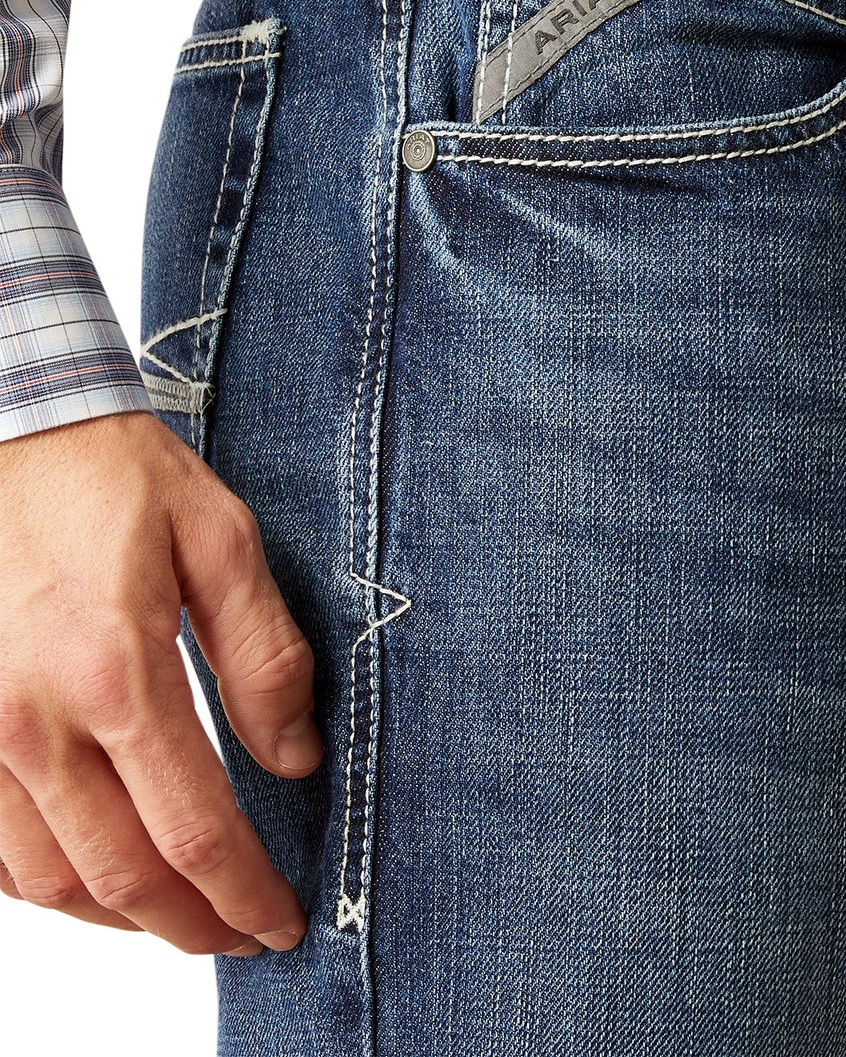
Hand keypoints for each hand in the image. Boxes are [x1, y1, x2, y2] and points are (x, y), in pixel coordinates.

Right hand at [0, 409, 320, 953]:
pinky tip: (94, 878)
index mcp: (114, 673)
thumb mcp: (221, 541)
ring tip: (180, 919)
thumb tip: (297, 756)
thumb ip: (264, 656)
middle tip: (243, 934)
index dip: (244, 891)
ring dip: (118, 918)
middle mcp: (30, 721)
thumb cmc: (115, 477)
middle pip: (117, 875)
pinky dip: (45, 884)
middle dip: (190, 924)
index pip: (193, 829)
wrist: (9, 431)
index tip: (283, 918)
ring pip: (45, 879)